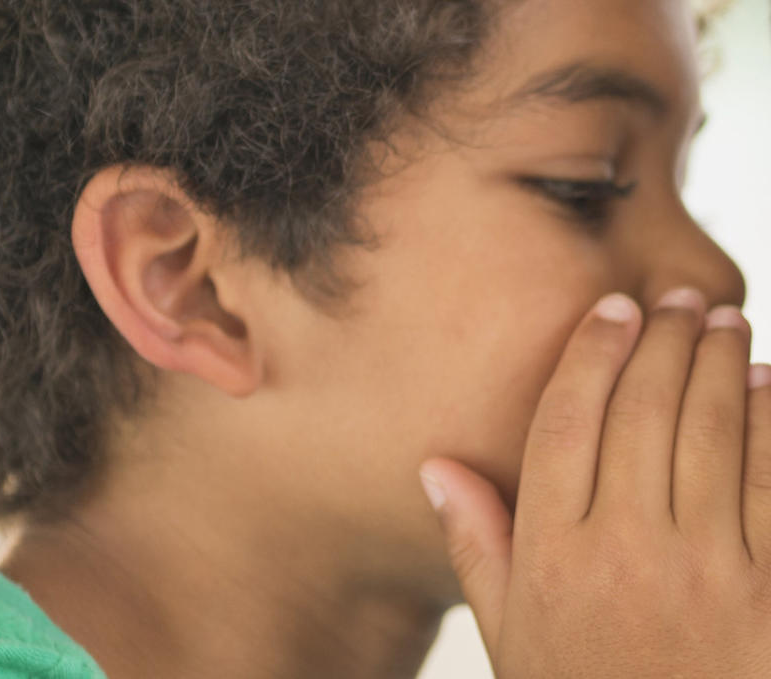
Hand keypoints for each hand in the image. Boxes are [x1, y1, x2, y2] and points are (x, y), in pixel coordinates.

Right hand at [419, 288, 770, 677]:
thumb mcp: (508, 633)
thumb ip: (473, 543)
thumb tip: (436, 467)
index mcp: (551, 554)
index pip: (567, 422)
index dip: (592, 354)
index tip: (612, 308)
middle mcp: (623, 551)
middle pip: (642, 413)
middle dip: (662, 341)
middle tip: (674, 298)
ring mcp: (704, 573)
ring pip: (711, 435)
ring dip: (719, 365)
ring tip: (720, 320)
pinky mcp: (770, 596)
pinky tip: (767, 383)